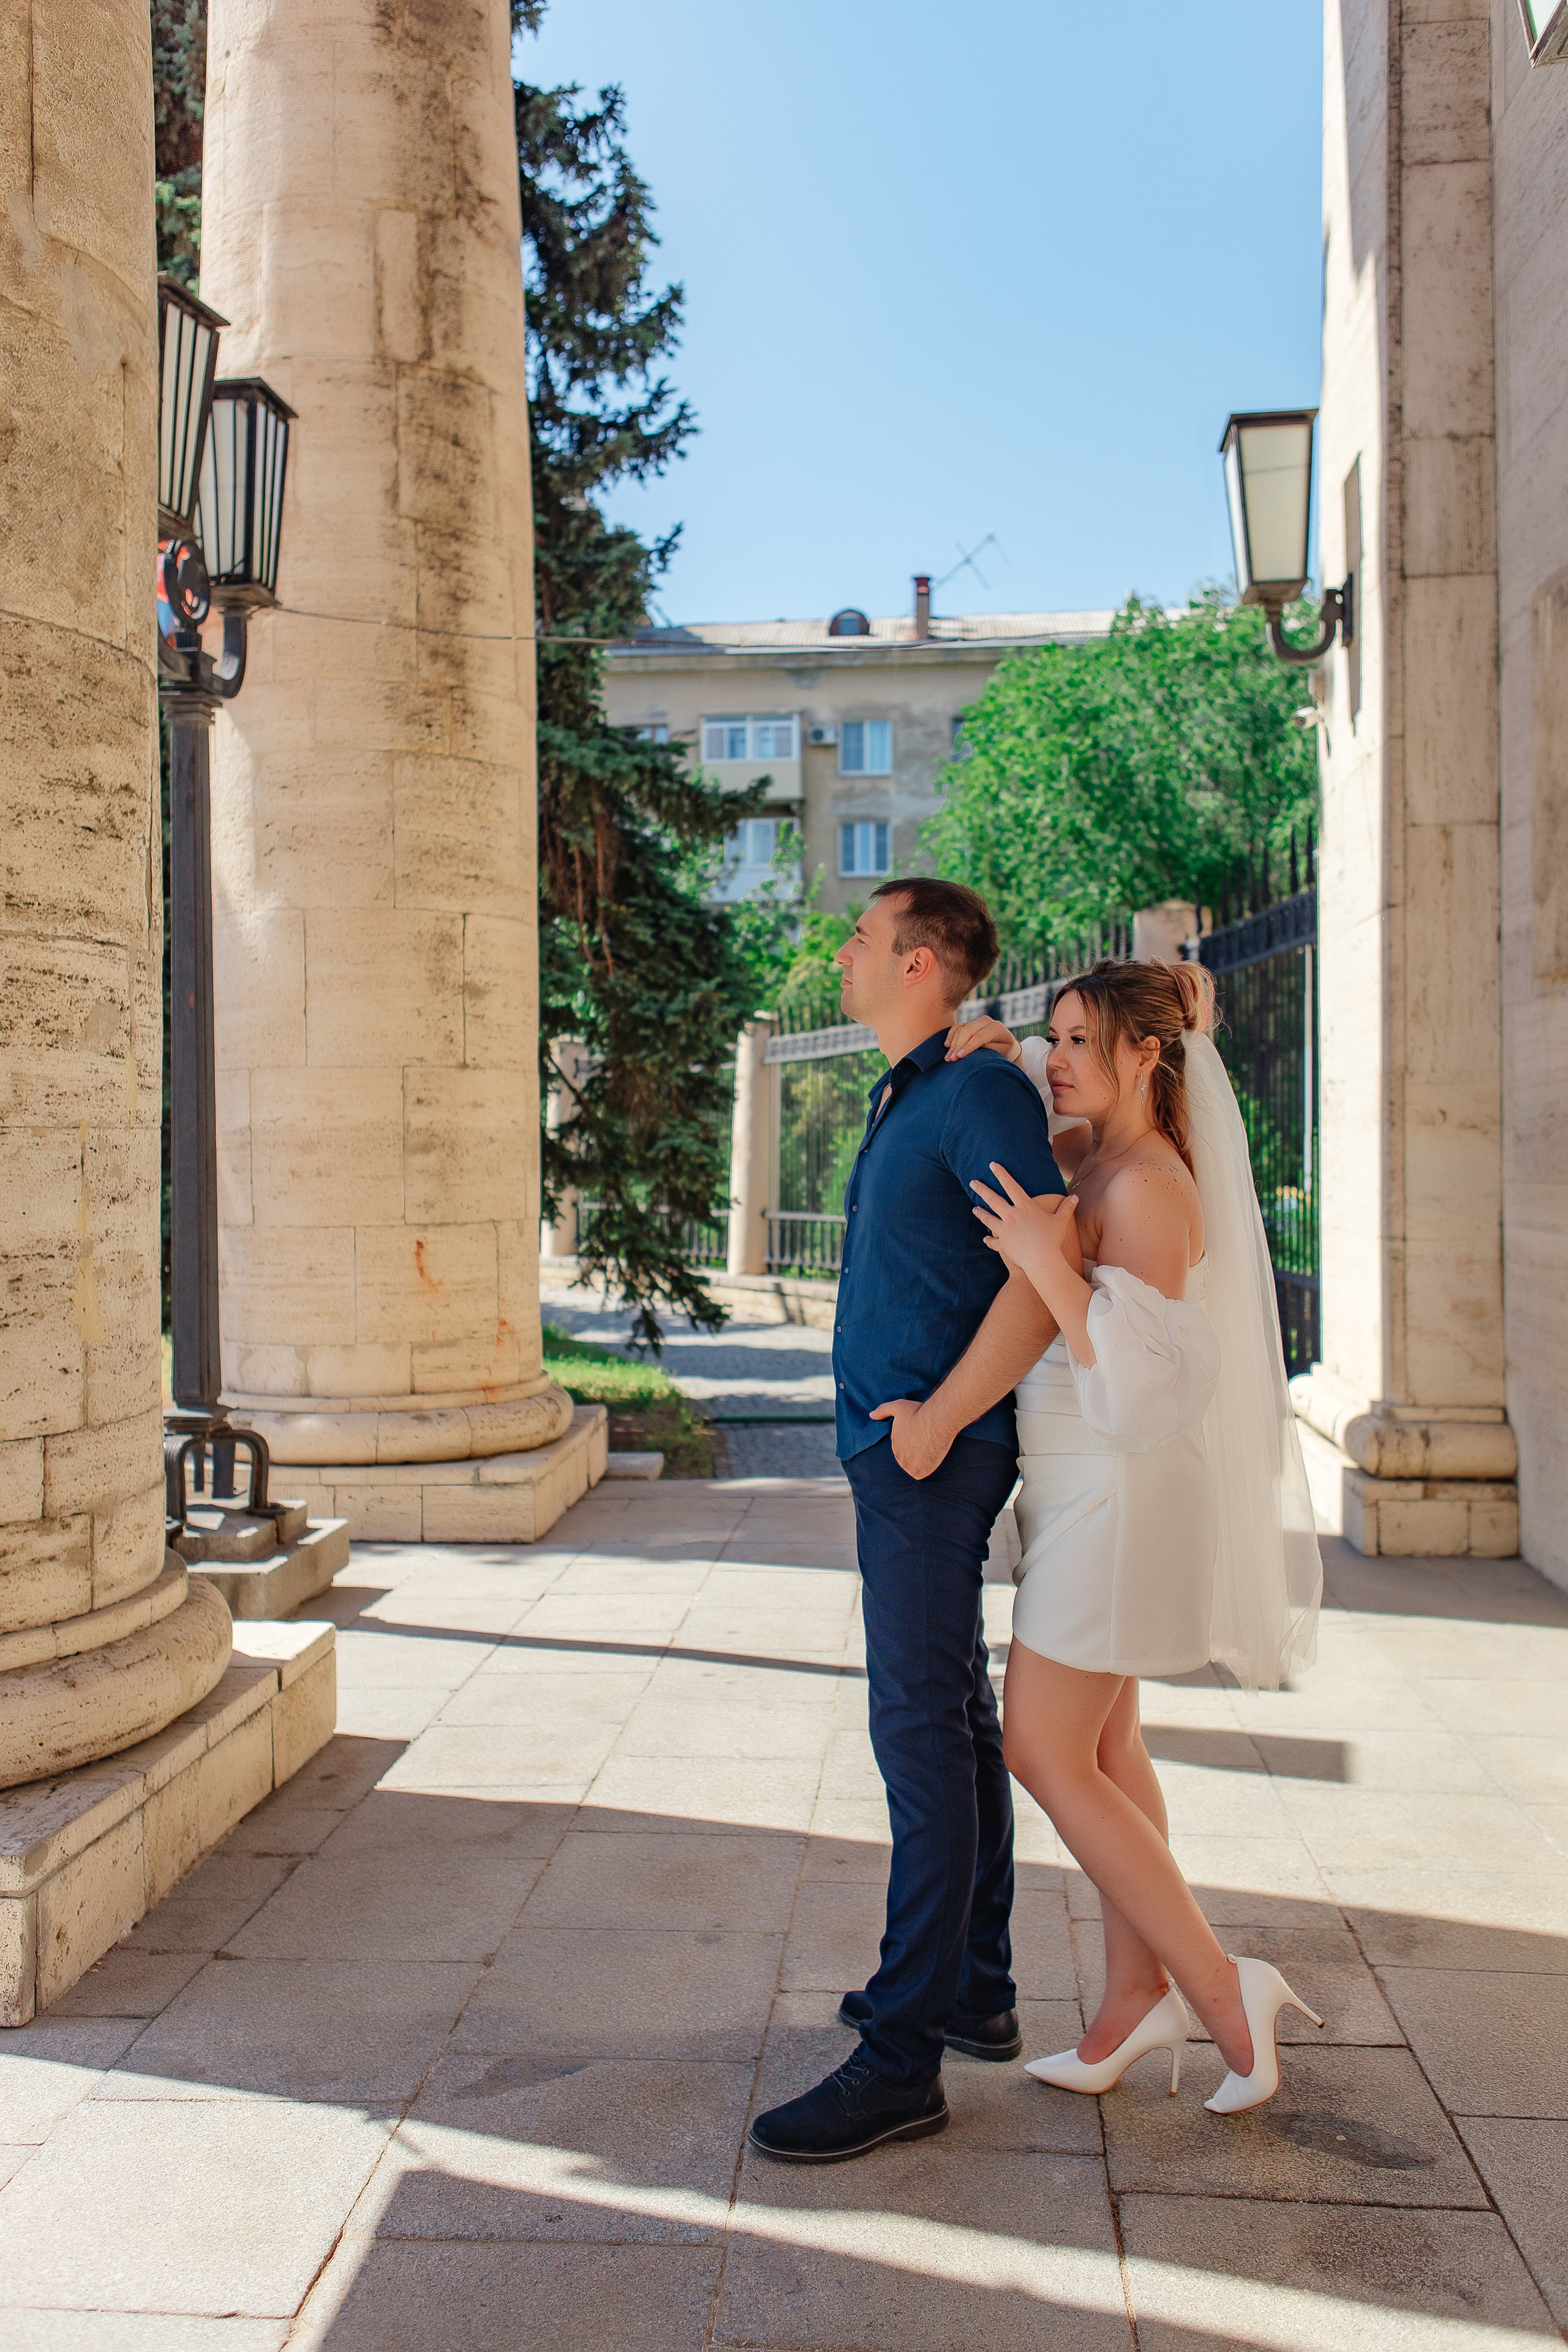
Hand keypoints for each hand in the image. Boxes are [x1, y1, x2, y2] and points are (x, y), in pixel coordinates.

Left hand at [869, 1396, 950, 1480]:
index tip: (913, 1442)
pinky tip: (930, 1460)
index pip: (897, 1451)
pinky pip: (922, 1473)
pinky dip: (925, 1468)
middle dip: (910, 1457)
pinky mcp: (922, 1472)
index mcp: (893, 1446)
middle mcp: (899, 1459)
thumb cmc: (918, 1414)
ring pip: (912, 1468)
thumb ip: (883, 1411)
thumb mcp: (898, 1407)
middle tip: (920, 1449)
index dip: (905, 1447)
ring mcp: (910, 1467)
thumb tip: (871, 1415)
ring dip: (917, 1464)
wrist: (936, 1422)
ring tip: (925, 1455)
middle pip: (904, 1461)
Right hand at [945, 1014, 1018, 1062]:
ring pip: (960, 1029)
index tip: (959, 1057)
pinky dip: (951, 1036)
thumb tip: (969, 1055)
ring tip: (948, 1057)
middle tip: (951, 1059)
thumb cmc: (1004, 1053)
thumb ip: (986, 1051)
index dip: (968, 1047)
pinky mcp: (969, 1023)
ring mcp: (976, 1021)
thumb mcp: (999, 1054)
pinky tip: (946, 1046)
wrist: (1006, 1047)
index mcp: (996, 1027)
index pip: (979, 1036)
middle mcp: (985, 1021)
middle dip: (958, 1046)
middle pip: (967, 1031)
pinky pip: (957, 1027)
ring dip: (952, 1044)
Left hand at [970, 1163, 1080, 1280]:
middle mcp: (1011, 1216)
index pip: (1011, 1186)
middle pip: (993, 1199)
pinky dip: (989, 1239)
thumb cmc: (1052, 1239)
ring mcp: (1005, 1230)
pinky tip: (985, 1238)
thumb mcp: (1061, 1221)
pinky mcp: (1003, 1244)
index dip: (1001, 1174)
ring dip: (980, 1213)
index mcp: (1024, 1207)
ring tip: (974, 1209)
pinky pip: (993, 1241)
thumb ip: (1066, 1208)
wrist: (1042, 1259)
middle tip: (972, 1182)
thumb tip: (1075, 1198)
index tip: (992, 1165)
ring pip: (988, 1219)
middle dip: (981, 1189)